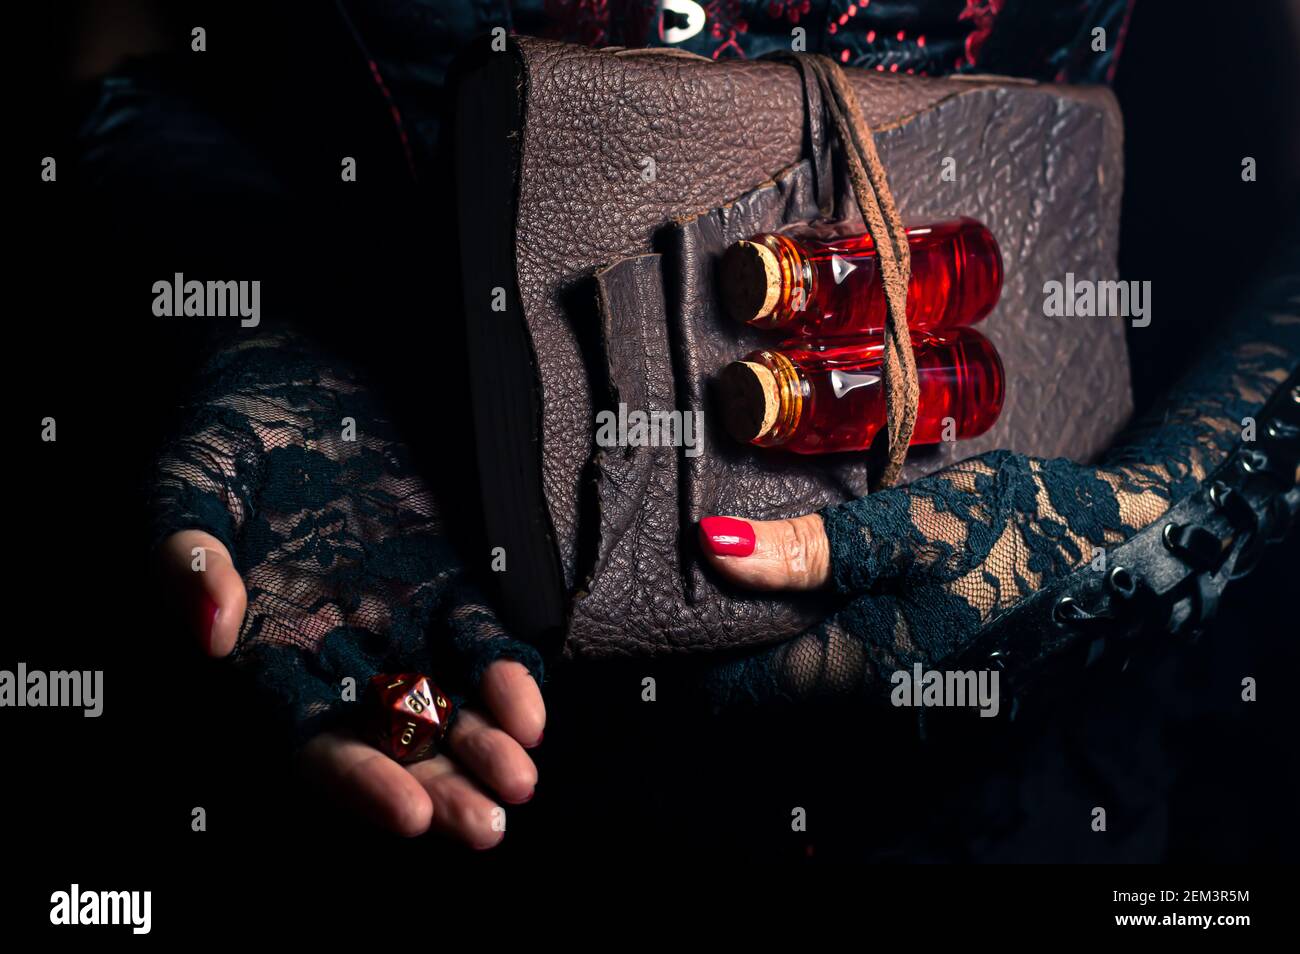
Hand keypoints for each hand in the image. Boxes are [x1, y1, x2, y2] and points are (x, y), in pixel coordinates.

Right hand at [153, 334, 545, 846]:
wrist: (289, 377)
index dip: (356, 779)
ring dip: (481, 745)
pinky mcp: (438, 577)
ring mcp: (392, 616)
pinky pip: (474, 635)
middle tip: (483, 825)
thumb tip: (211, 634)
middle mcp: (332, 651)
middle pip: (389, 741)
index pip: (310, 737)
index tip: (406, 810)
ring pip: (442, 702)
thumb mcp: (184, 487)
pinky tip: (529, 708)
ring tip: (517, 780)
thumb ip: (185, 557)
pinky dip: (501, 671)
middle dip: (437, 786)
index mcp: (263, 652)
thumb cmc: (223, 436)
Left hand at [695, 293, 1295, 704]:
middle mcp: (885, 706)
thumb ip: (810, 551)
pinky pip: (855, 673)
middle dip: (730, 641)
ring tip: (749, 576)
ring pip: (813, 681)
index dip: (691, 652)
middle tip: (695, 577)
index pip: (741, 688)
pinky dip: (825, 638)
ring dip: (778, 637)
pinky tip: (823, 592)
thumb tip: (712, 552)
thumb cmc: (1023, 531)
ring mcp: (916, 706)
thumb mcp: (911, 526)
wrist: (1133, 552)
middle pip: (772, 689)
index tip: (655, 611)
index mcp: (868, 671)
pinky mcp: (940, 689)